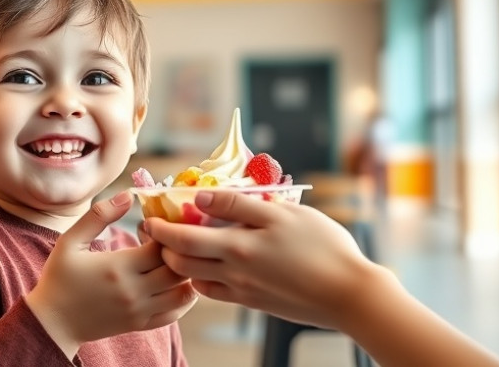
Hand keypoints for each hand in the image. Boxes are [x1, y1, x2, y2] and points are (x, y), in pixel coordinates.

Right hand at [26, 191, 197, 356]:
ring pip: (182, 293)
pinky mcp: (140, 324)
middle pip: (177, 269)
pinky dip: (183, 300)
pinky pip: (174, 314)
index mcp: (119, 266)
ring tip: (177, 261)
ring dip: (186, 275)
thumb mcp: (70, 241)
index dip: (165, 233)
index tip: (156, 227)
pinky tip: (178, 285)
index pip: (161, 247)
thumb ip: (99, 215)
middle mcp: (134, 290)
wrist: (51, 323)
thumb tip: (128, 195)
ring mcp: (139, 310)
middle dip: (179, 252)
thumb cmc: (59, 278)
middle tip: (170, 243)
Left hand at [145, 191, 370, 330]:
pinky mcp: (254, 302)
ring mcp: (242, 291)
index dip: (159, 228)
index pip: (181, 238)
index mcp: (237, 246)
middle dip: (163, 246)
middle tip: (158, 229)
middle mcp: (233, 272)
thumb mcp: (283, 213)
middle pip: (181, 262)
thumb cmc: (322, 246)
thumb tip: (200, 196)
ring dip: (181, 262)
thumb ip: (238, 203)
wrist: (349, 295)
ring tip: (183, 243)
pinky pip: (216, 292)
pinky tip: (212, 264)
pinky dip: (203, 278)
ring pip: (196, 278)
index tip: (148, 216)